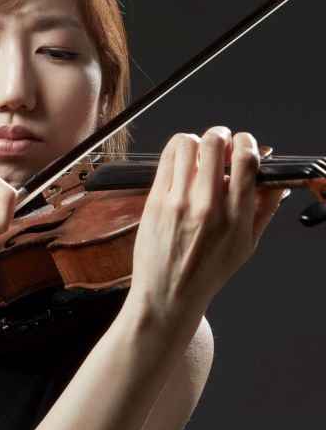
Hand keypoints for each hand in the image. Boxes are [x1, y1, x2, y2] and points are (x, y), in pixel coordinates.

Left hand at [129, 126, 283, 332]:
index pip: (246, 160)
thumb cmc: (207, 272)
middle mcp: (207, 206)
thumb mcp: (246, 245)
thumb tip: (275, 179)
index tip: (243, 146)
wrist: (168, 294)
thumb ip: (263, 208)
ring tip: (198, 154)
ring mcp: (177, 202)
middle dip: (220, 136)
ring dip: (195, 142)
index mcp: (236, 216)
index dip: (246, 142)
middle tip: (220, 145)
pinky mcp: (155, 201)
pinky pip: (165, 159)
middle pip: (214, 143)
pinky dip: (175, 152)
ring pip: (186, 144)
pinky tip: (181, 162)